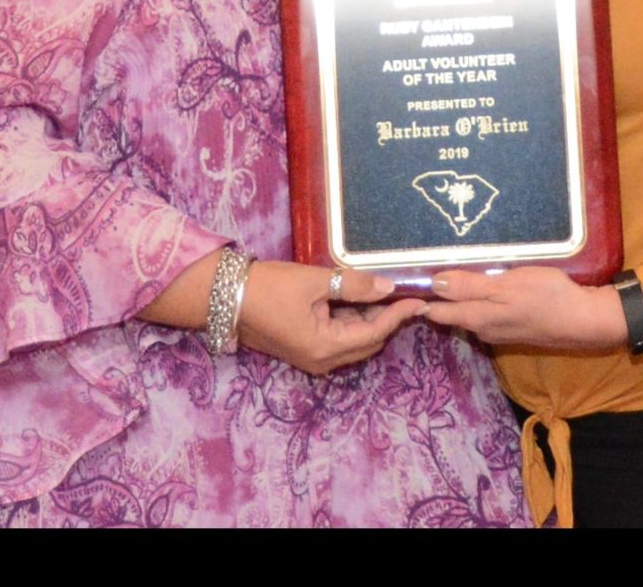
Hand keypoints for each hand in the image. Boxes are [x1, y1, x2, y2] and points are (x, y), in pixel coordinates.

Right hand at [236, 261, 425, 376]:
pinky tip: (355, 300)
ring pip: (354, 342)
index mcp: (326, 347)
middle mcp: (322, 361)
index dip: (398, 315)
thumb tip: (387, 288)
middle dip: (387, 318)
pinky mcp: (303, 351)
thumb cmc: (269, 287)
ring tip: (380, 291)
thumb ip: (354, 286)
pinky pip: (338, 340)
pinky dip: (351, 323)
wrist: (224, 297)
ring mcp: (311, 359)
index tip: (418, 299)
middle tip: (400, 291)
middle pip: (368, 342)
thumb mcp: (315, 281)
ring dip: (369, 320)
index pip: (375, 332)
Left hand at [421, 265, 628, 352]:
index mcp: (476, 317)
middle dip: (434, 297)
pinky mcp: (512, 327)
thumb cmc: (546, 296)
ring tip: (445, 275)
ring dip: (455, 299)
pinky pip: (484, 314)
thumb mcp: (506, 285)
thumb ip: (469, 286)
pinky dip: (475, 301)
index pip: (436, 311)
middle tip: (420, 271)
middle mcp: (482, 329)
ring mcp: (498, 330)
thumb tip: (432, 284)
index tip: (403, 280)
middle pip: (449, 314)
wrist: (583, 320)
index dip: (419, 297)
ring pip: (467, 314)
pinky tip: (480, 287)